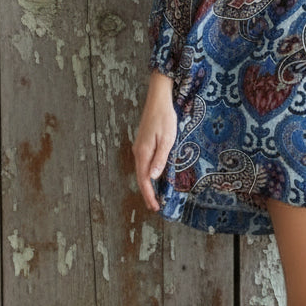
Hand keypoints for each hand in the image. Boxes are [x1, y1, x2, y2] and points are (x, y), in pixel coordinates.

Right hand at [133, 70, 177, 211]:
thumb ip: (160, 158)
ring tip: (155, 195)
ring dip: (147, 184)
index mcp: (143, 152)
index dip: (149, 194)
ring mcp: (139, 146)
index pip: (144, 179)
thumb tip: (152, 177)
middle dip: (147, 192)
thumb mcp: (167, 139)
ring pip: (142, 170)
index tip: (155, 206)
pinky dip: (148, 173)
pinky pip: (144, 162)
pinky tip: (154, 176)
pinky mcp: (143, 142)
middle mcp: (138, 151)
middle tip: (155, 206)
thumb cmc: (165, 118)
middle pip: (141, 177)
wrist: (158, 99)